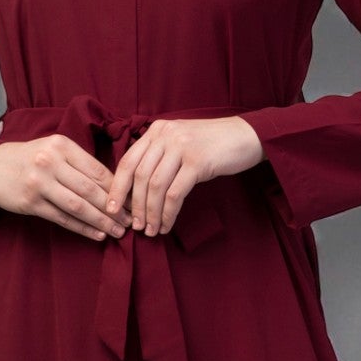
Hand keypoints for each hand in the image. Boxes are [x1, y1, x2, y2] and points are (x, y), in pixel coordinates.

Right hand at [0, 136, 128, 241]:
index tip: (132, 202)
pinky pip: (62, 218)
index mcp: (62, 146)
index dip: (118, 188)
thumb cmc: (30, 158)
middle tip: (129, 221)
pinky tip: (96, 234)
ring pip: (78, 206)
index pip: (97, 170)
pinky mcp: (30, 203)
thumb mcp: (54, 149)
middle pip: (90, 190)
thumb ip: (80, 163)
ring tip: (117, 232)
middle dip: (113, 208)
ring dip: (101, 221)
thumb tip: (115, 186)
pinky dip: (82, 228)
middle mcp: (51, 162)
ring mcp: (39, 183)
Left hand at [107, 117, 265, 235]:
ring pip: (155, 187)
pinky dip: (168, 213)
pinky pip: (175, 194)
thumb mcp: (181, 142)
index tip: (112, 208)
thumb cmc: (213, 145)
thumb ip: (160, 155)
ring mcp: (182, 147)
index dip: (118, 187)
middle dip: (134, 205)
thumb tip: (137, 188)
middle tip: (135, 226)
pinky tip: (168, 224)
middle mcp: (165, 135)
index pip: (127, 160)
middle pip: (139, 175)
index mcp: (157, 130)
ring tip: (151, 230)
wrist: (247, 136)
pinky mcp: (198, 162)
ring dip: (151, 213)